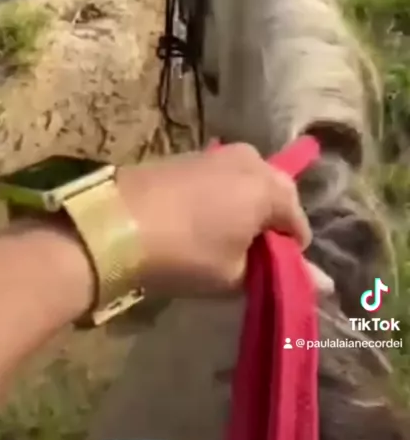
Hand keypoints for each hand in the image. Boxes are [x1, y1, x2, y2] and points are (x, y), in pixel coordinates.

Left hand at [117, 143, 333, 296]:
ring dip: (241, 211)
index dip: (287, 255)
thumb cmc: (186, 252)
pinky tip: (194, 223)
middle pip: (274, 197)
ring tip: (217, 242)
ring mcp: (216, 153)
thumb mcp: (235, 274)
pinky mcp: (186, 154)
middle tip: (243, 259)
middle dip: (266, 226)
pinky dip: (217, 199)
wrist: (114, 223)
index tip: (265, 274)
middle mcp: (250, 159)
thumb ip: (280, 274)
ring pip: (245, 185)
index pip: (298, 225)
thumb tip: (325, 286)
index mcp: (271, 185)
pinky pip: (218, 179)